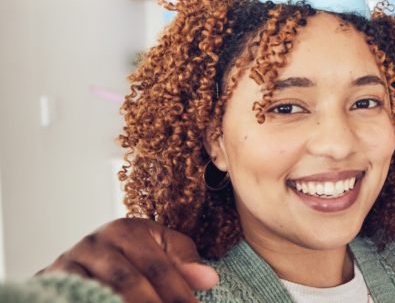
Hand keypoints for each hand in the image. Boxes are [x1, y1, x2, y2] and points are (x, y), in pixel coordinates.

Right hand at [37, 218, 217, 302]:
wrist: (76, 267)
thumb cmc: (126, 257)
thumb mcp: (157, 248)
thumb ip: (183, 260)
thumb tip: (209, 279)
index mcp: (126, 230)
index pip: (158, 266)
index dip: (178, 293)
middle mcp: (96, 243)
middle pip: (129, 282)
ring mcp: (69, 263)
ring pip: (102, 293)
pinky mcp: (52, 280)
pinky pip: (76, 297)